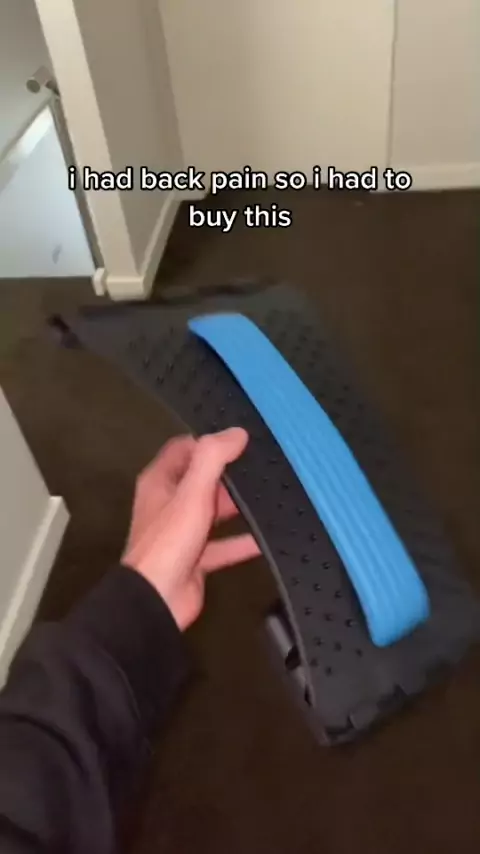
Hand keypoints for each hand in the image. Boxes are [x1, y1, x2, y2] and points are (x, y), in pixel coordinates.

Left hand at [123, 428, 259, 629]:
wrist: (157, 599)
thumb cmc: (171, 541)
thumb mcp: (192, 493)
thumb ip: (212, 459)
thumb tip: (236, 432)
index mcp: (160, 481)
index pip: (185, 448)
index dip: (209, 441)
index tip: (242, 438)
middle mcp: (169, 503)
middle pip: (202, 479)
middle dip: (230, 473)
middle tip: (265, 465)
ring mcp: (182, 533)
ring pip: (214, 512)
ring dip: (238, 506)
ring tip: (272, 495)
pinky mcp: (196, 559)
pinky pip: (224, 544)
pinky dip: (243, 541)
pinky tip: (268, 538)